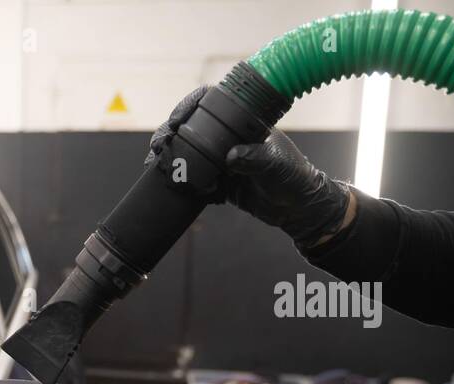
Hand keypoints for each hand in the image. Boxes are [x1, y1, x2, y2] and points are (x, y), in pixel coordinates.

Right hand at [148, 86, 353, 247]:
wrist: (296, 210)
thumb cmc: (294, 179)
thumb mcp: (276, 166)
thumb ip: (255, 159)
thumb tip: (231, 156)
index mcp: (245, 123)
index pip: (212, 103)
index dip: (189, 106)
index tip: (176, 120)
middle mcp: (230, 138)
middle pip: (190, 127)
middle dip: (169, 134)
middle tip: (160, 145)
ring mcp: (221, 160)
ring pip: (187, 152)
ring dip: (169, 158)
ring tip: (156, 166)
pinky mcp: (217, 182)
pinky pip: (192, 179)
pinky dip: (180, 182)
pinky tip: (174, 186)